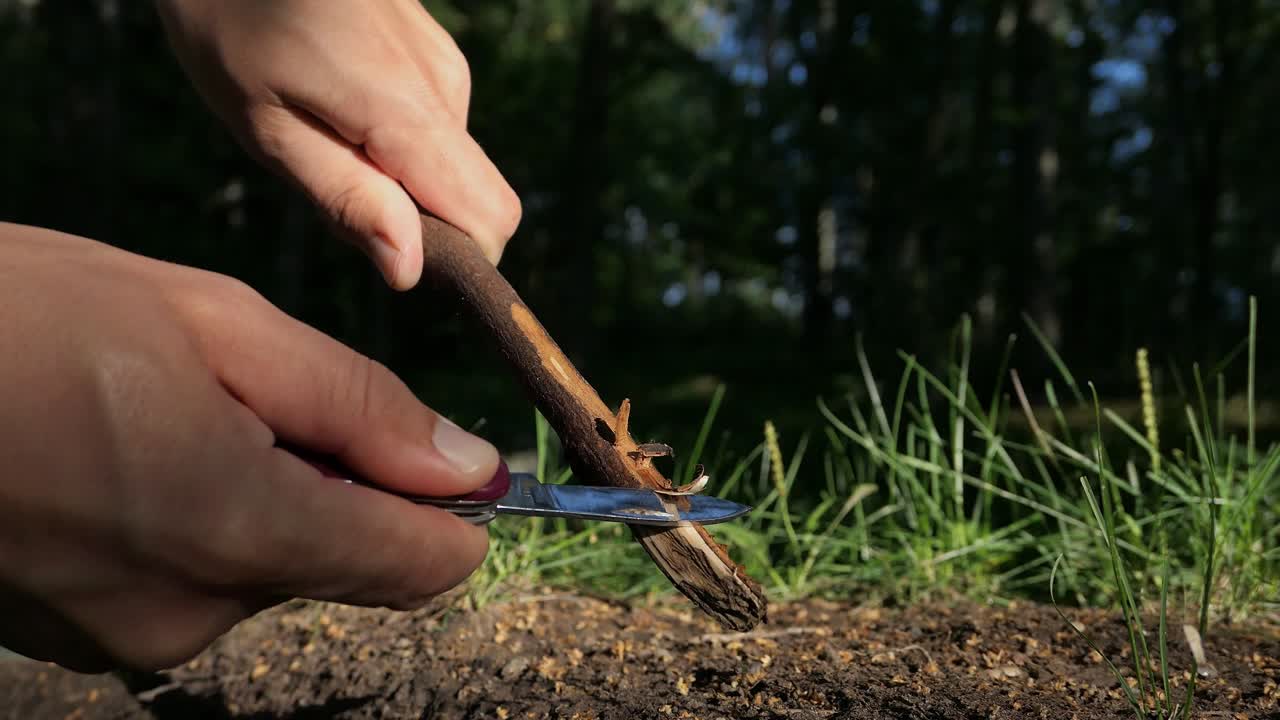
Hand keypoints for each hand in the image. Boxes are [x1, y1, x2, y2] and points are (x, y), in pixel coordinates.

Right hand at [0, 223, 495, 671]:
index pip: (422, 566)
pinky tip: (117, 451)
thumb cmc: (24, 318)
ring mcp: (126, 636)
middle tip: (236, 387)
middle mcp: (192, 612)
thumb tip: (469, 469)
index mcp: (241, 531)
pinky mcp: (79, 635)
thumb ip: (361, 407)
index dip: (453, 509)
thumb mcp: (216, 323)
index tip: (447, 458)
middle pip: (340, 557)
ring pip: (262, 563)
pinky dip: (186, 516)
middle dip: (326, 476)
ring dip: (250, 490)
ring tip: (154, 411)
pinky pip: (188, 576)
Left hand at [153, 0, 521, 288]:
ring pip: (454, 164)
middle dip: (424, 220)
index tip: (390, 255)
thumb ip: (347, 199)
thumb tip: (411, 270)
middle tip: (337, 183)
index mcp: (408, 111)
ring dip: (401, 175)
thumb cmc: (228, 24)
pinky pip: (440, 126)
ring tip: (320, 126)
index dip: (456, 257)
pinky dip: (397, 140)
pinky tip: (335, 100)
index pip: (491, 219)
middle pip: (482, 197)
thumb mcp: (266, 128)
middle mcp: (447, 86)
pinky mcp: (435, 51)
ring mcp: (446, 63)